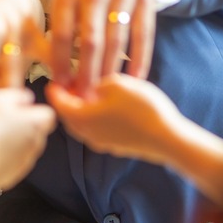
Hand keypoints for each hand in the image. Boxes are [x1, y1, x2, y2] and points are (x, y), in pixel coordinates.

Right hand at [0, 87, 55, 190]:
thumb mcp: (0, 98)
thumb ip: (19, 96)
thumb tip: (26, 98)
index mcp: (36, 123)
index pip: (47, 114)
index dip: (33, 110)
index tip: (20, 109)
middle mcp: (35, 144)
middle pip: (35, 132)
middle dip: (22, 126)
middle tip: (1, 121)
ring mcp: (24, 162)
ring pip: (23, 148)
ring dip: (12, 142)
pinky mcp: (11, 175)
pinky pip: (11, 163)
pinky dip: (3, 157)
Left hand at [45, 75, 180, 165]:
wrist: (167, 138)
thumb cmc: (141, 109)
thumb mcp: (117, 83)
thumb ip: (98, 81)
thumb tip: (92, 85)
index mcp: (81, 118)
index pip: (58, 102)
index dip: (55, 87)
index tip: (54, 76)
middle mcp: (86, 134)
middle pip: (68, 115)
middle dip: (67, 99)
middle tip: (71, 82)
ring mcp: (101, 142)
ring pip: (83, 123)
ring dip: (82, 108)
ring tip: (90, 91)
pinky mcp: (115, 145)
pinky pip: (97, 129)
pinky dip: (95, 117)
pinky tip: (107, 104)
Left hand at [49, 0, 154, 92]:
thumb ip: (55, 21)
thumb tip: (46, 63)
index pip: (60, 34)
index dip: (59, 63)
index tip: (60, 87)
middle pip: (89, 42)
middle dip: (86, 75)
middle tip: (84, 99)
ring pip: (115, 41)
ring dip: (109, 71)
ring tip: (104, 93)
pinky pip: (142, 34)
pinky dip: (139, 59)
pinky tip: (134, 79)